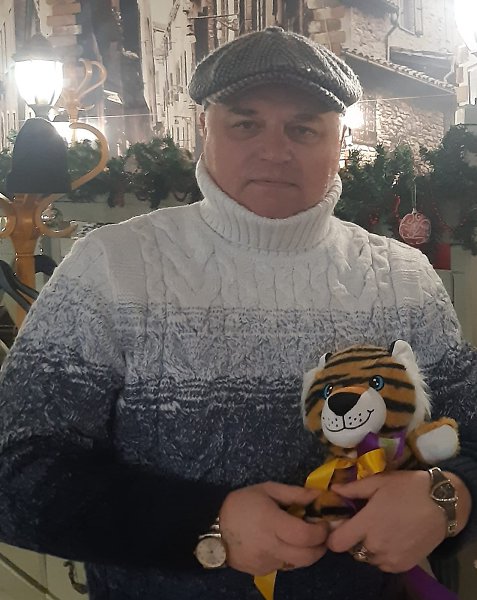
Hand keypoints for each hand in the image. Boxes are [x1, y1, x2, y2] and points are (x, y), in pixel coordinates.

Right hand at [219, 481, 328, 575]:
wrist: (213, 526)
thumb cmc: (241, 503)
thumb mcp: (267, 489)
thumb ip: (294, 493)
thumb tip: (319, 495)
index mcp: (271, 522)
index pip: (306, 535)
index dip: (321, 531)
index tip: (324, 523)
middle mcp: (270, 546)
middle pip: (307, 556)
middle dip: (320, 547)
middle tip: (321, 536)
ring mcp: (266, 562)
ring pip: (298, 563)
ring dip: (307, 553)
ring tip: (303, 539)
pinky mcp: (262, 571)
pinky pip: (285, 566)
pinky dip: (291, 557)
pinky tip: (284, 544)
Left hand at [327, 471, 458, 572]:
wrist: (443, 504)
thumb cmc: (409, 488)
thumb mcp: (380, 482)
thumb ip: (354, 488)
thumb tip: (334, 489)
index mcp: (367, 524)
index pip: (336, 542)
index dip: (333, 534)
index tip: (340, 524)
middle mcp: (376, 545)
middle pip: (351, 550)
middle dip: (353, 538)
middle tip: (362, 523)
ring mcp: (390, 558)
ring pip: (367, 558)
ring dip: (367, 547)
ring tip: (379, 529)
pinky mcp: (403, 565)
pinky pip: (383, 564)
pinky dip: (382, 554)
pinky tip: (391, 538)